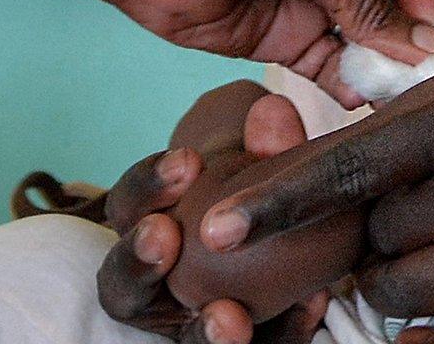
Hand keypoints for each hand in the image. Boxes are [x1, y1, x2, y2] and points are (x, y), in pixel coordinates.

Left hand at [96, 0, 433, 102]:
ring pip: (370, 41)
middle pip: (400, 4)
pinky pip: (333, 68)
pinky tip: (373, 105)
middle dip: (422, 37)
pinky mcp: (287, 41)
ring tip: (419, 99)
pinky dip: (353, 86)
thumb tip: (427, 45)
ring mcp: (315, 2)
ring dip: (391, 67)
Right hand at [99, 88, 331, 343]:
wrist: (285, 240)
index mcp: (144, 225)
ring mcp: (187, 324)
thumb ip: (266, 142)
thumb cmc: (251, 194)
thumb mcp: (257, 163)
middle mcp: (154, 285)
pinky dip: (283, 331)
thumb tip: (273, 112)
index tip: (187, 161)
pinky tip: (311, 306)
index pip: (127, 206)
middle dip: (138, 262)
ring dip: (200, 330)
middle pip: (123, 286)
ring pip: (180, 339)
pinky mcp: (238, 341)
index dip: (148, 186)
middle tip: (162, 236)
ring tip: (228, 318)